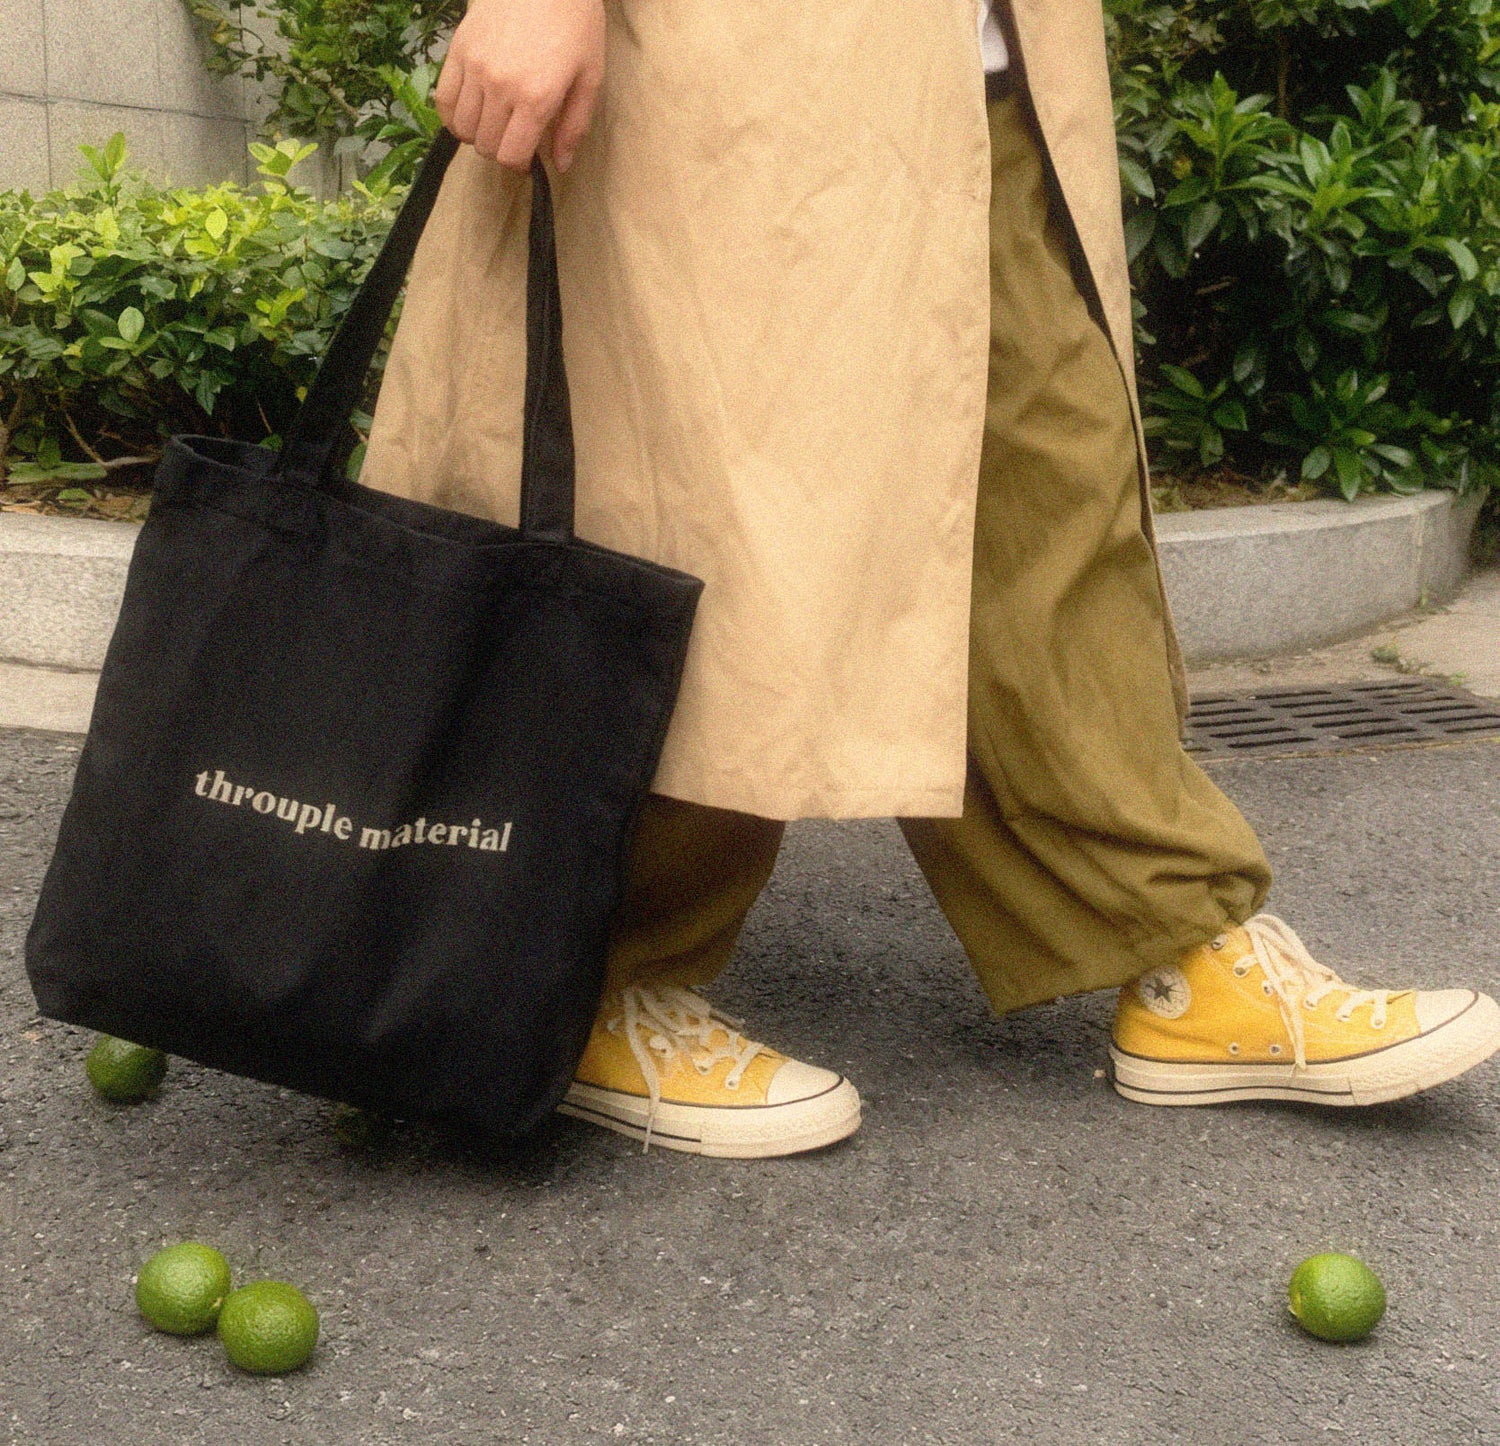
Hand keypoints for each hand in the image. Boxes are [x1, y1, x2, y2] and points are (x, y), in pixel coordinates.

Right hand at [433, 0, 604, 173]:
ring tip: (493, 125)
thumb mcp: (589, 77)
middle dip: (500, 150)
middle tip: (513, 138)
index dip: (519, 165)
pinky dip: (452, 115)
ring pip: (462, 127)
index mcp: (535, 98)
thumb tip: (560, 165)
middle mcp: (500, 87)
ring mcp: (474, 67)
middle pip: (485, 145)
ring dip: (476, 135)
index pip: (510, 156)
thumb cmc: (575, 23)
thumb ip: (574, 125)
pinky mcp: (457, 49)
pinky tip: (467, 115)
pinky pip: (443, 98)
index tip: (526, 159)